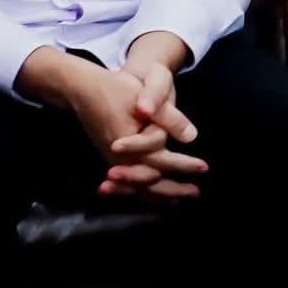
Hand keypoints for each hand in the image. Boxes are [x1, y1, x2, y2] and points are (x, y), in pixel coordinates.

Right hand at [101, 32, 202, 197]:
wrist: (84, 90)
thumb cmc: (117, 90)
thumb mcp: (147, 96)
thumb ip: (169, 117)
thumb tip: (191, 137)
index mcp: (130, 145)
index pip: (162, 160)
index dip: (184, 165)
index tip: (204, 167)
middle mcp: (120, 159)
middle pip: (150, 181)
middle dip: (173, 189)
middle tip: (195, 193)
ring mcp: (113, 161)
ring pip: (138, 186)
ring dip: (159, 193)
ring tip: (178, 198)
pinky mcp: (111, 159)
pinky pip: (129, 182)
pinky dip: (144, 189)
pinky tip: (155, 192)